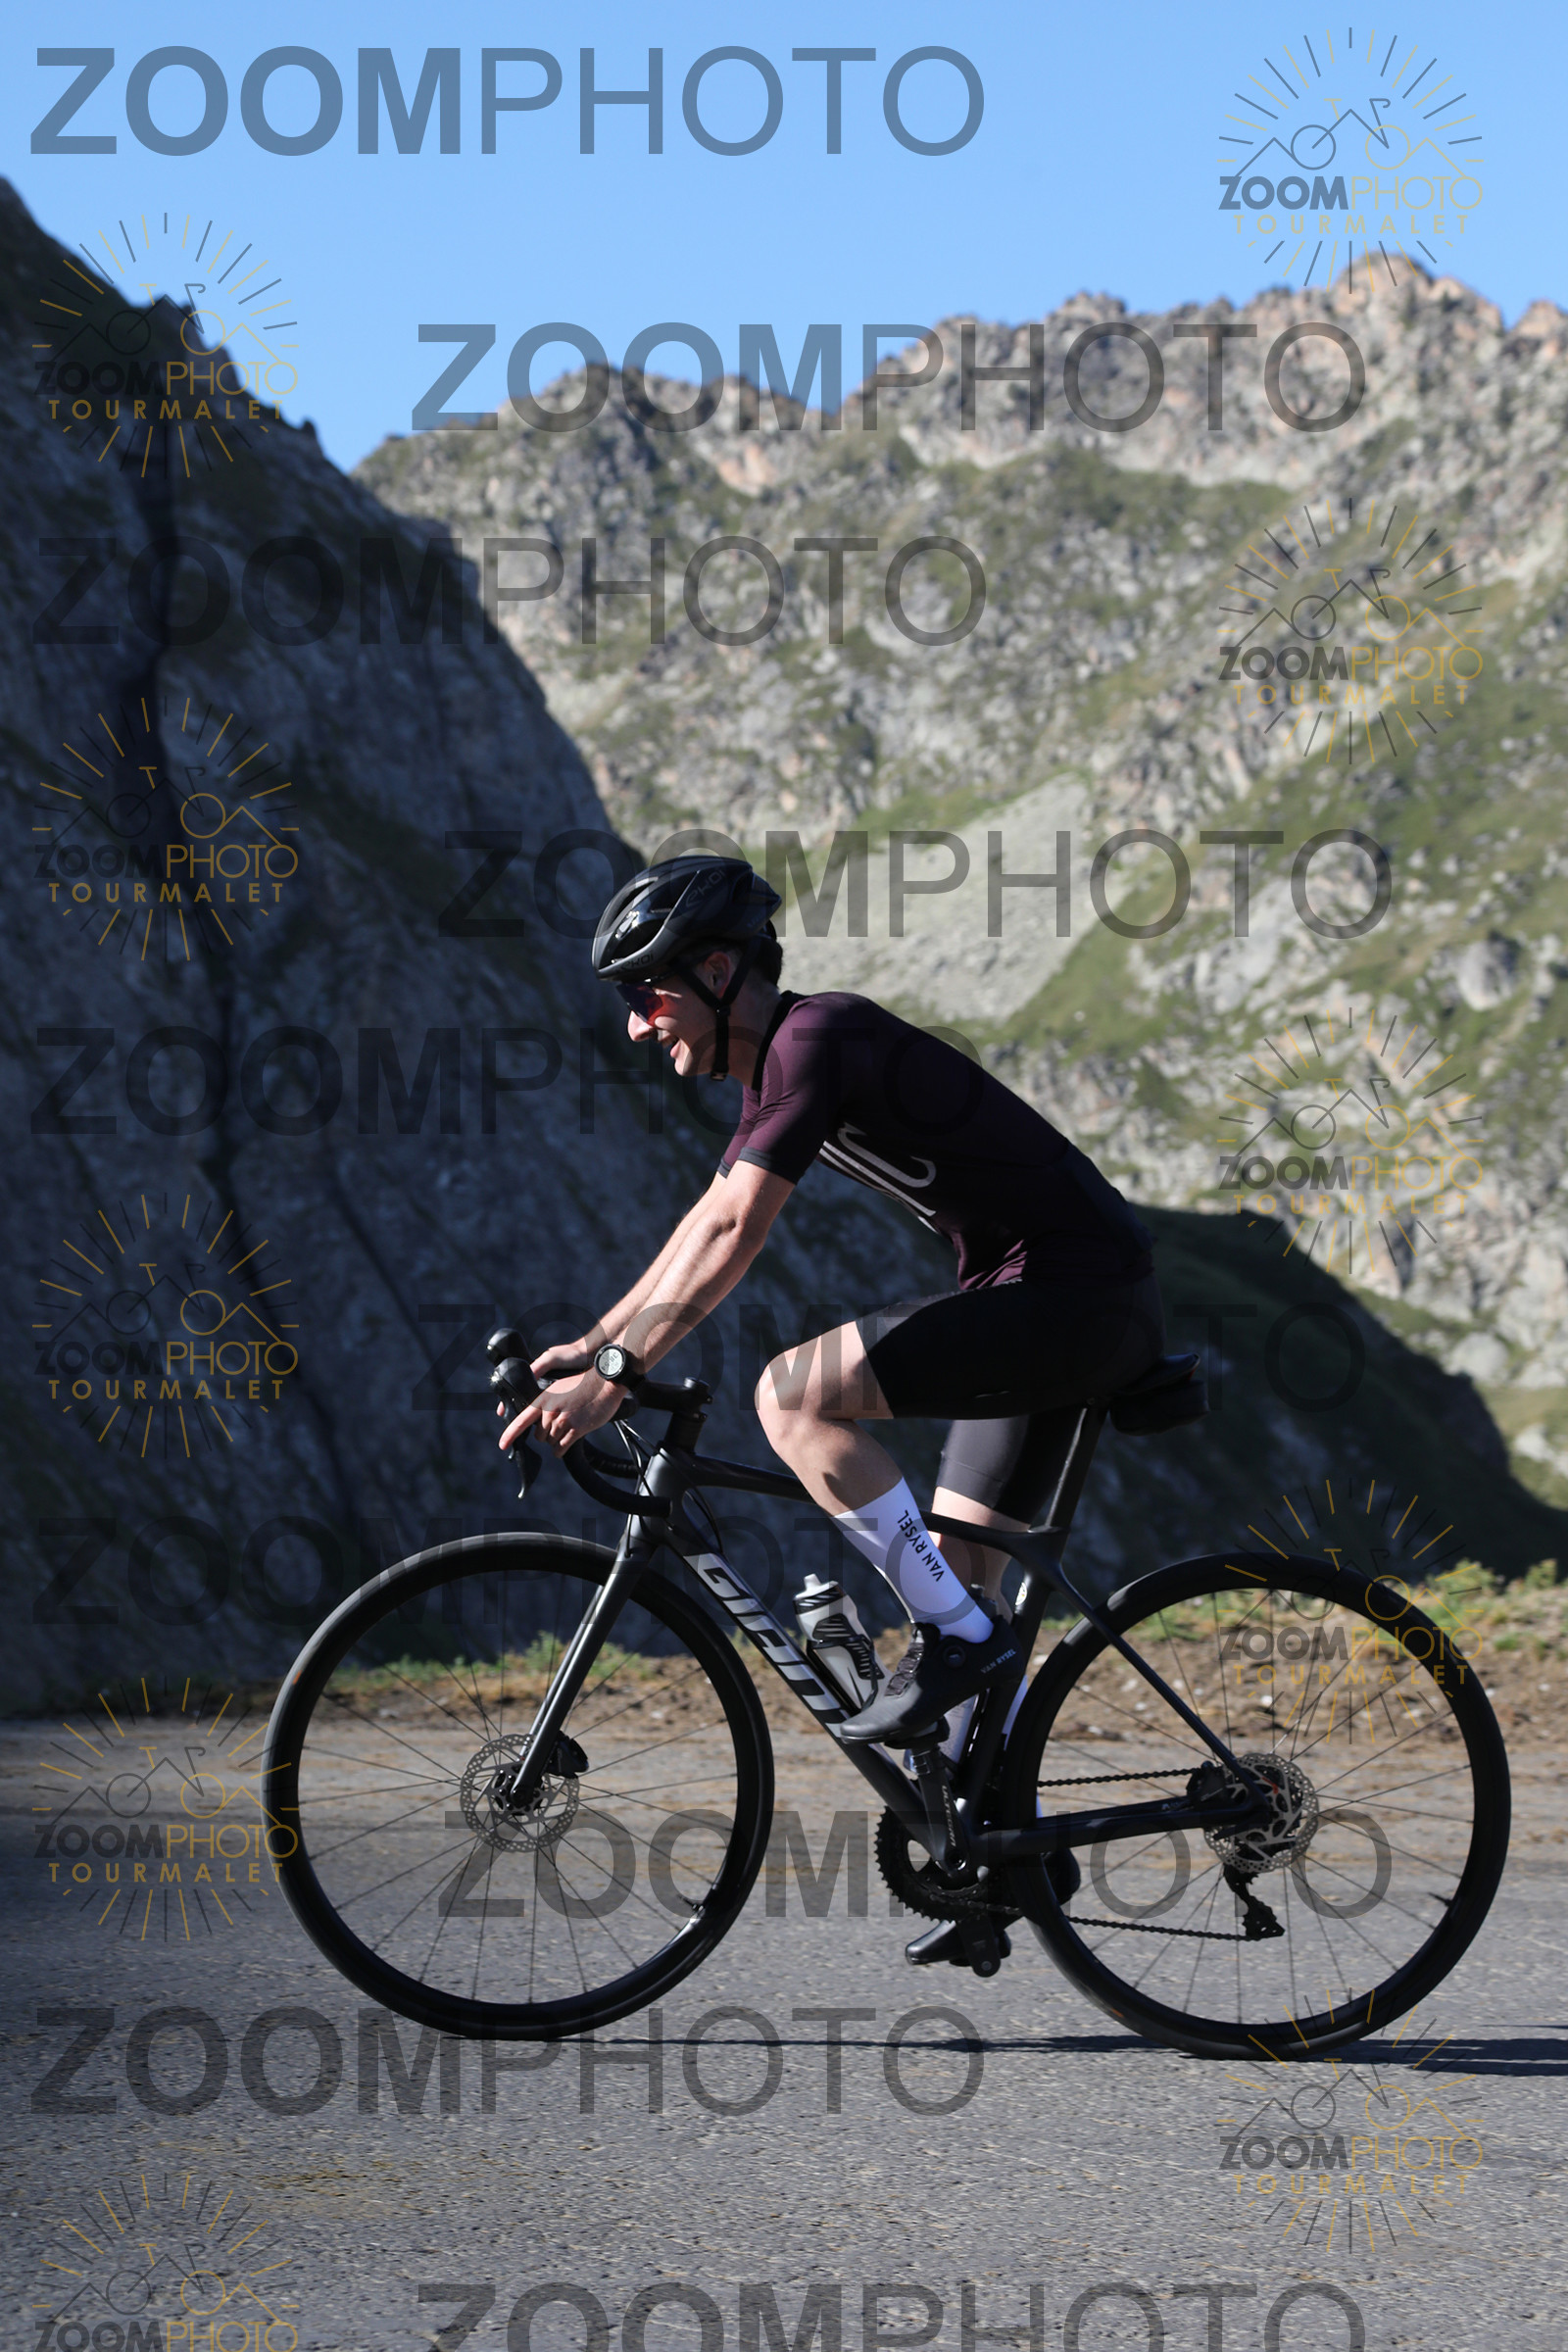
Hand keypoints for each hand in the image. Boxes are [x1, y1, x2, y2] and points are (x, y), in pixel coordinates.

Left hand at [498, 1346, 623, 1459]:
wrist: (604, 1382)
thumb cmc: (582, 1386)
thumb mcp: (558, 1389)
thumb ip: (546, 1404)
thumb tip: (539, 1422)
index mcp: (543, 1399)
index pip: (521, 1420)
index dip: (510, 1435)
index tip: (502, 1445)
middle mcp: (550, 1411)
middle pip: (539, 1435)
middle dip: (547, 1434)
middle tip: (561, 1424)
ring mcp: (563, 1420)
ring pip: (551, 1442)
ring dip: (558, 1440)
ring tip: (569, 1427)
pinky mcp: (576, 1429)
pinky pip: (561, 1447)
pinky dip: (562, 1449)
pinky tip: (568, 1442)